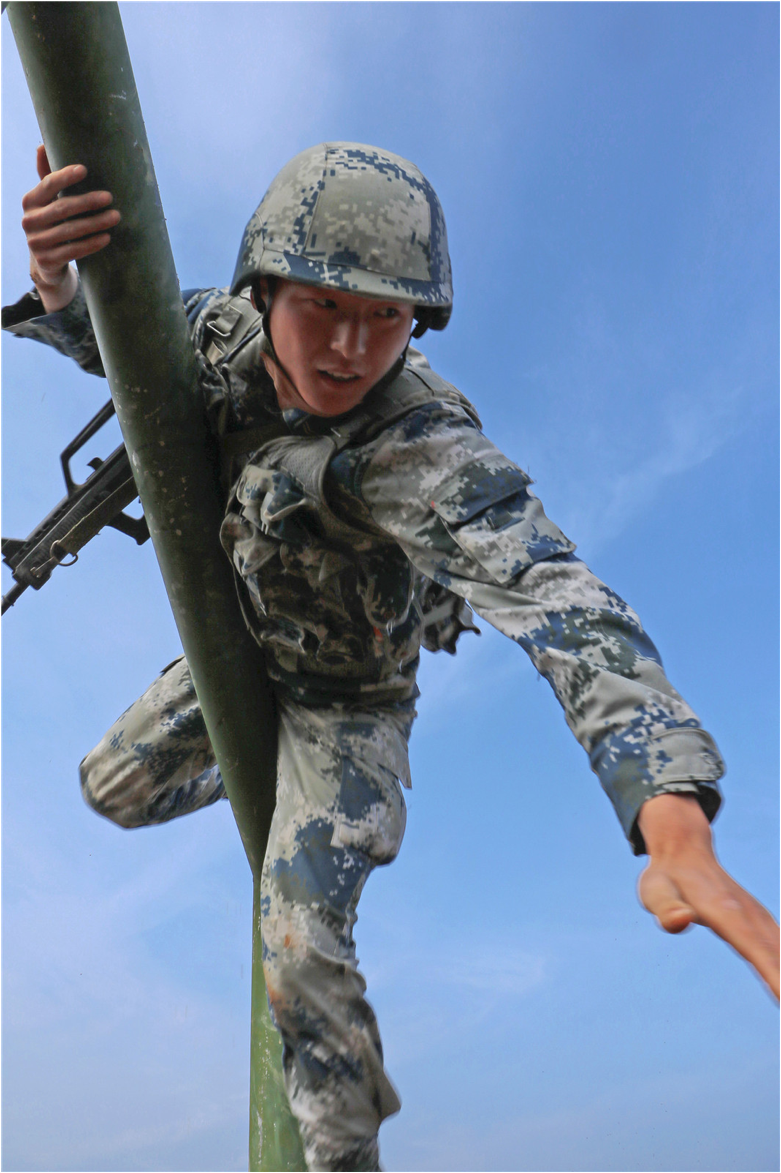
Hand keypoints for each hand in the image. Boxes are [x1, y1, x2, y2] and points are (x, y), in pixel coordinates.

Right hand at [22, 145, 119, 311]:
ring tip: (116, 217)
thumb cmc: (52, 223)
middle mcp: (29, 221)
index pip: (47, 185)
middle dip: (88, 202)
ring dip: (95, 223)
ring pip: (71, 231)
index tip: (85, 170)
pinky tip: (107, 238)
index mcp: (30, 201)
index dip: (65, 176)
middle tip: (110, 197)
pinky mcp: (48, 261)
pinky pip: (73, 251)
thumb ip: (47, 176)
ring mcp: (37, 243)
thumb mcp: (48, 201)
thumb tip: (42, 144)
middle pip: (62, 208)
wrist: (47, 262)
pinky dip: (92, 244)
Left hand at [638, 794, 779, 999]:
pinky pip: (780, 946)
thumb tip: (682, 920)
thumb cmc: (666, 877)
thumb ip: (666, 909)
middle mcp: (749, 915)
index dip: (774, 974)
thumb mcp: (654, 892)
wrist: (683, 849)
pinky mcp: (759, 921)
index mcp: (726, 912)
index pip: (755, 950)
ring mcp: (757, 917)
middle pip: (778, 954)